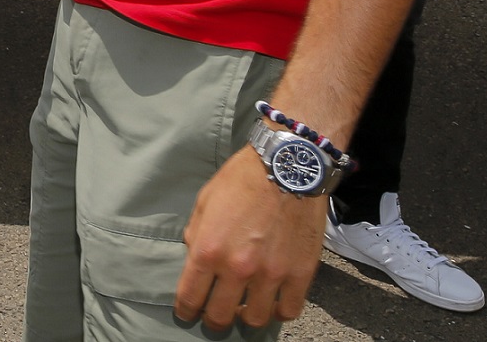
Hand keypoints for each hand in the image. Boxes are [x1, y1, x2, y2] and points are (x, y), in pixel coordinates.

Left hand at [174, 147, 325, 330]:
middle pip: (220, 316)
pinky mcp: (300, 274)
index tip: (188, 313)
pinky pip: (289, 311)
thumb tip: (195, 259)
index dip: (186, 310)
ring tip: (247, 309)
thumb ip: (196, 235)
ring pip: (256, 320)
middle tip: (215, 316)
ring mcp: (271, 274)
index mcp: (208, 250)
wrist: (286, 166)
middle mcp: (237, 268)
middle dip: (213, 320)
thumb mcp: (204, 202)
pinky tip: (274, 302)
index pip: (190, 298)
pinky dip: (280, 311)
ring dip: (248, 318)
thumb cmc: (241, 179)